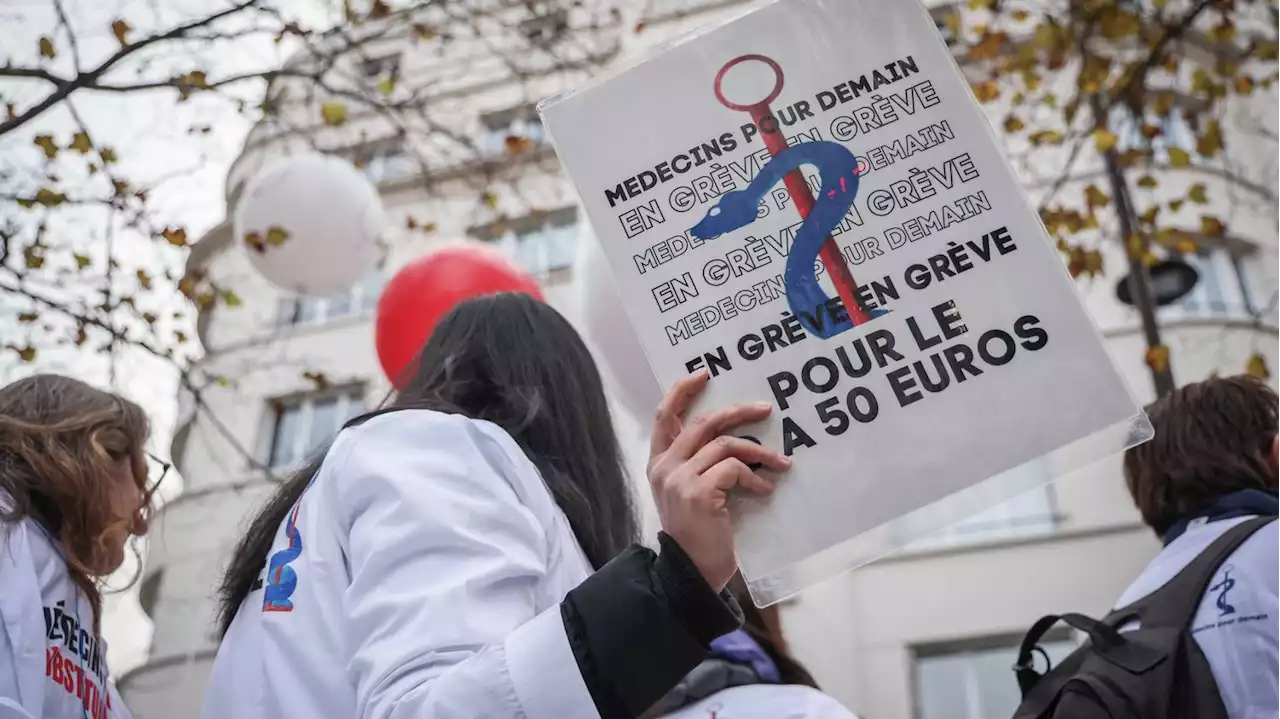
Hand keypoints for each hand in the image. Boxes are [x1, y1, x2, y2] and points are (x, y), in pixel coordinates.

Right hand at [647, 371, 790, 591]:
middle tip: (765, 409)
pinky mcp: (698, 491)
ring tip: (779, 462)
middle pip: (702, 422)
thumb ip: (698, 464)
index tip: (704, 374)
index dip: (681, 391)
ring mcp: (679, 478)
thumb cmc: (697, 534)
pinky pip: (734, 469)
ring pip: (725, 444)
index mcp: (657, 464)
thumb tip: (733, 438)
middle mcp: (663, 467)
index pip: (663, 416)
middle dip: (737, 412)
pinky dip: (755, 477)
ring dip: (757, 451)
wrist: (690, 572)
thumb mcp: (690, 493)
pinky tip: (766, 489)